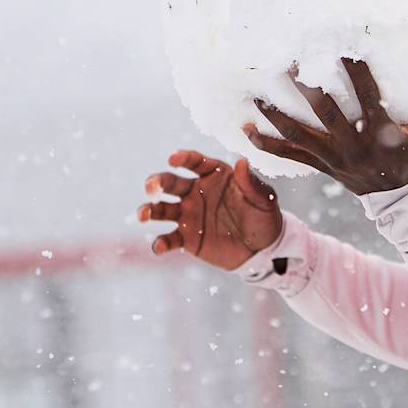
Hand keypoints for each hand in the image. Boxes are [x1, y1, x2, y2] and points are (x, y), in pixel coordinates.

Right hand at [139, 149, 281, 269]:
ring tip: (144, 214)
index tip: (173, 158)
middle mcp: (196, 191)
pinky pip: (169, 239)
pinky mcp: (187, 238)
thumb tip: (242, 161)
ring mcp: (189, 215)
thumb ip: (251, 182)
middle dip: (157, 182)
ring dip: (149, 210)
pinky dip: (161, 243)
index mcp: (214, 175)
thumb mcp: (264, 198)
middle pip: (171, 183)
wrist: (264, 248)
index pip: (195, 162)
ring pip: (162, 209)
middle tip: (151, 186)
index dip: (183, 158)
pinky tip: (159, 246)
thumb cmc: (264, 216)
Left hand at [243, 58, 407, 194]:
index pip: (366, 94)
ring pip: (299, 135)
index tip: (341, 43)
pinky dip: (266, 145)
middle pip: (325, 112)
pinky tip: (244, 131)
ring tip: (256, 94)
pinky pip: (290, 157)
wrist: (406, 203)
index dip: (354, 68)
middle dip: (306, 87)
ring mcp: (335, 158)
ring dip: (276, 114)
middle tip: (288, 62)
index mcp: (382, 132)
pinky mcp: (322, 167)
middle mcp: (354, 145)